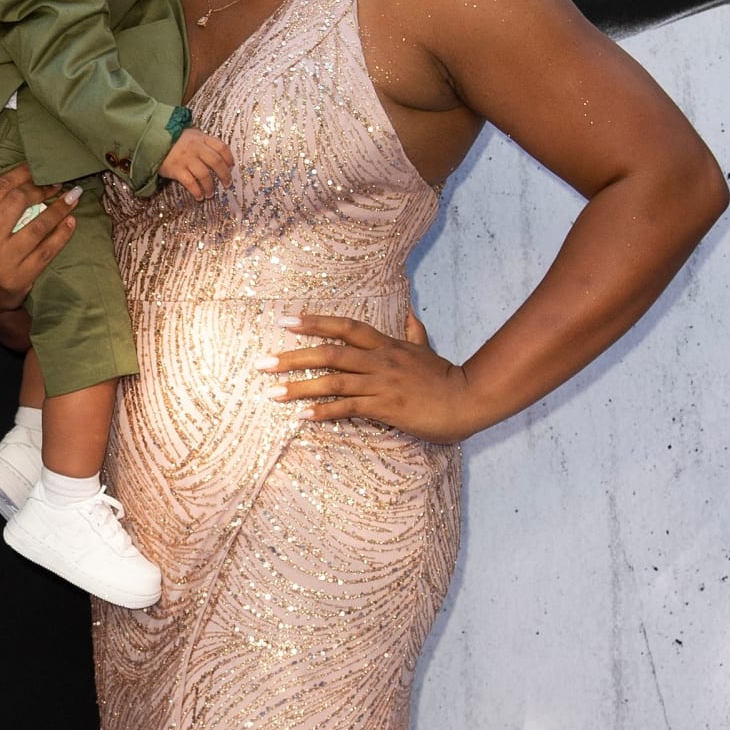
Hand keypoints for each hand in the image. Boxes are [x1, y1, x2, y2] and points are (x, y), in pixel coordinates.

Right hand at [0, 162, 80, 315]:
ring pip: (37, 226)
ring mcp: (5, 260)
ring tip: (72, 196)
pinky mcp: (22, 276)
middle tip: (54, 181)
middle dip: (40, 187)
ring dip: (59, 208)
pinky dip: (62, 234)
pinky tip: (71, 220)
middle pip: (18, 202)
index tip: (35, 167)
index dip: (20, 174)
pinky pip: (47, 250)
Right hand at [159, 126, 232, 198]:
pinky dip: (197, 191)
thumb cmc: (172, 140)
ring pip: (204, 174)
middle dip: (224, 175)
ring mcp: (185, 158)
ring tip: (210, 194)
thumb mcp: (190, 135)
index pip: (221, 147)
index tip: (231, 167)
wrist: (151, 141)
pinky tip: (199, 197)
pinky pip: (190, 182)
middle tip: (227, 184)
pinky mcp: (176, 169)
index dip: (229, 158)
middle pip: (216, 161)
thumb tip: (218, 158)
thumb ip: (203, 143)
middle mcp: (195, 147)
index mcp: (201, 138)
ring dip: (210, 186)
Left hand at [266, 309, 479, 440]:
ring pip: (333, 381)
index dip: (315, 322)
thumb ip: (414, 332)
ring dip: (299, 387)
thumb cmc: (445, 378)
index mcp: (386, 344)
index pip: (345, 327)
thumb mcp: (427, 350)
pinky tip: (302, 416)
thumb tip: (409, 313)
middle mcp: (379, 360)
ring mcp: (381, 383)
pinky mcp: (386, 407)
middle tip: (261, 362)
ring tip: (271, 393)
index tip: (285, 321)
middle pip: (329, 352)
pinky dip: (324, 411)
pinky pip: (348, 408)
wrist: (468, 399)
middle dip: (292, 357)